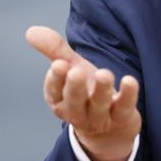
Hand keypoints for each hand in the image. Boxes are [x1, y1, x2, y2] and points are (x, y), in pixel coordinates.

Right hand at [26, 25, 140, 160]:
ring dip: (101, 90)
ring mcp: (99, 118)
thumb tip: (30, 31)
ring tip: (105, 73)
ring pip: (99, 105)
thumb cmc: (86, 92)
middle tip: (76, 72)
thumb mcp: (71, 69)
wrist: (110, 129)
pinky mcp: (121, 118)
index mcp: (60, 100)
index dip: (56, 79)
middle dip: (75, 88)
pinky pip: (124, 108)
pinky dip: (128, 95)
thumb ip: (54, 50)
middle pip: (74, 102)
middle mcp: (77, 112)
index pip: (54, 91)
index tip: (60, 64)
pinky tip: (129, 81)